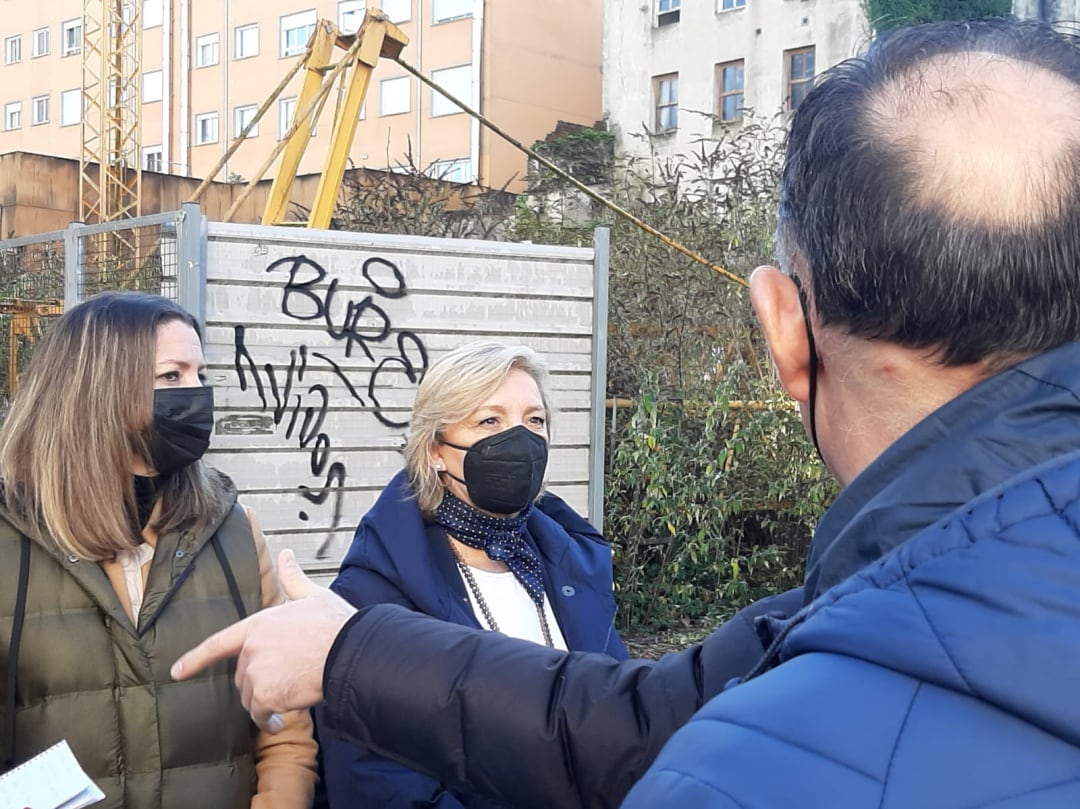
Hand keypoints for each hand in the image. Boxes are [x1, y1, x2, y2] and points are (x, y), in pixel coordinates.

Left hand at [170, 548, 356, 731]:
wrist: (350, 651)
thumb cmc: (336, 624)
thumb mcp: (313, 596)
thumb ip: (293, 579)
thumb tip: (287, 555)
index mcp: (259, 624)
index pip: (218, 643)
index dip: (195, 659)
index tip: (176, 672)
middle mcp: (252, 648)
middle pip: (243, 675)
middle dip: (261, 683)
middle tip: (288, 680)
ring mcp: (257, 672)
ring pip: (251, 697)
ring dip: (265, 703)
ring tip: (290, 697)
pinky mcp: (266, 694)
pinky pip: (260, 714)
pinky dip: (268, 720)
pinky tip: (279, 720)